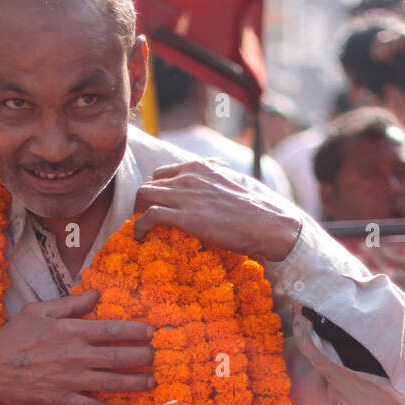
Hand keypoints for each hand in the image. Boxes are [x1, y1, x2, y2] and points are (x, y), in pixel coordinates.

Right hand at [0, 289, 154, 404]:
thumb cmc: (13, 337)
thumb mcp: (39, 310)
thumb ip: (70, 304)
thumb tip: (95, 294)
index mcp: (71, 331)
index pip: (112, 330)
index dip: (136, 332)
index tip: (151, 332)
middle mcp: (75, 355)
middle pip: (118, 357)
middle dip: (142, 357)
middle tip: (156, 357)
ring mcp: (70, 380)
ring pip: (111, 382)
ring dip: (135, 383)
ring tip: (152, 381)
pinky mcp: (61, 400)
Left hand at [133, 161, 301, 262]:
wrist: (267, 224)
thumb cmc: (255, 208)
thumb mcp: (234, 181)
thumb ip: (218, 174)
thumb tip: (215, 167)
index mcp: (199, 167)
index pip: (162, 172)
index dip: (156, 191)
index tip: (157, 206)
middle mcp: (188, 177)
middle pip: (149, 184)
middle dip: (143, 203)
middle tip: (146, 221)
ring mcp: (184, 195)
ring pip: (143, 196)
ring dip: (137, 213)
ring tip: (142, 230)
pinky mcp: (183, 217)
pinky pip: (148, 216)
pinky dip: (139, 227)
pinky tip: (140, 238)